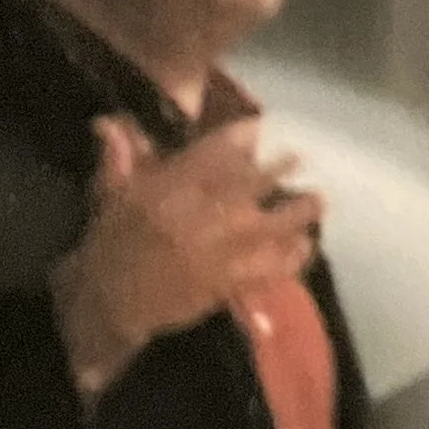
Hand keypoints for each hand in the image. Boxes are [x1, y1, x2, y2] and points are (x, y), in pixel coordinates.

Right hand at [50, 117, 325, 405]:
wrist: (109, 304)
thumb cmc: (109, 247)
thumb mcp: (109, 199)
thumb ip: (118, 161)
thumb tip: (110, 123)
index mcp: (167, 192)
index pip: (208, 157)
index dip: (237, 139)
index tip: (258, 126)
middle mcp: (197, 217)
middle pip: (248, 188)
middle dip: (277, 171)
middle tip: (299, 158)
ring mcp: (215, 253)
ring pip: (267, 228)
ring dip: (296, 215)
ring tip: (319, 201)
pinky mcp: (225, 284)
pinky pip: (266, 270)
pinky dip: (289, 259)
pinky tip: (305, 248)